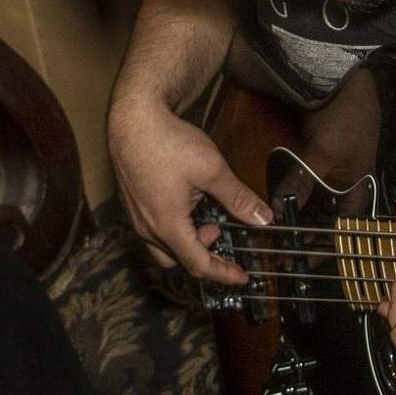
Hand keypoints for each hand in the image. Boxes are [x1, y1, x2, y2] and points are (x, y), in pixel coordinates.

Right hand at [109, 95, 270, 285]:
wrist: (132, 118)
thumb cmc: (167, 142)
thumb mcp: (212, 170)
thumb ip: (238, 198)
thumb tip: (264, 218)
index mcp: (168, 226)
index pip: (198, 265)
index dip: (223, 274)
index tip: (241, 276)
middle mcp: (147, 227)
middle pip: (177, 260)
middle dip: (203, 254)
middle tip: (221, 233)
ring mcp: (135, 215)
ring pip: (162, 246)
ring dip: (187, 240)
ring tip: (204, 215)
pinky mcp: (131, 202)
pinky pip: (152, 229)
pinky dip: (174, 228)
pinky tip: (186, 202)